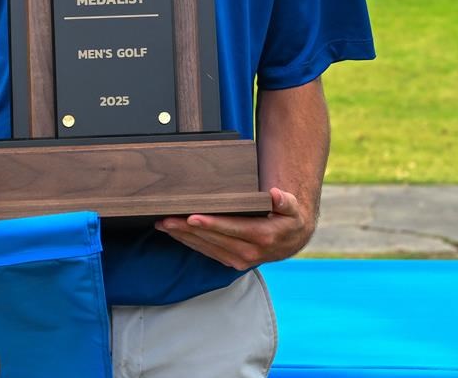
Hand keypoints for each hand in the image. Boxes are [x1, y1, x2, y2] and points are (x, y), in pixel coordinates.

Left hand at [154, 188, 312, 269]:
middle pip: (213, 239)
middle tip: (167, 219)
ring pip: (206, 247)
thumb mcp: (292, 208)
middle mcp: (249, 253)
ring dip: (184, 237)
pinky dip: (191, 243)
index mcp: (263, 237)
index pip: (232, 229)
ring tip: (164, 225)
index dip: (211, 224)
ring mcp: (239, 260)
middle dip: (188, 229)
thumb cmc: (288, 219)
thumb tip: (276, 194)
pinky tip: (177, 234)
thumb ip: (285, 201)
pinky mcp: (231, 262)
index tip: (192, 217)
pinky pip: (208, 252)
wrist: (291, 241)